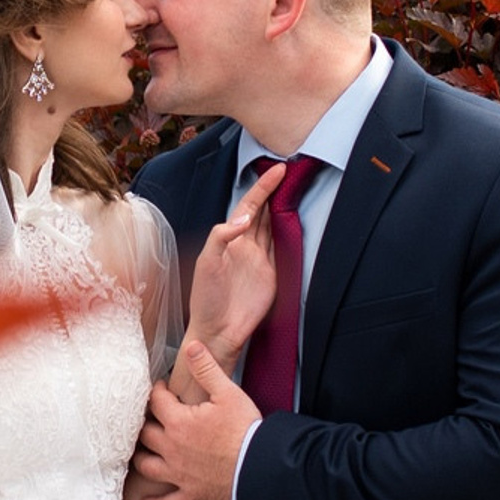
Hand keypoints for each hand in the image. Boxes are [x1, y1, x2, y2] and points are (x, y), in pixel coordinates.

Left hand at [133, 337, 261, 499]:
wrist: (261, 468)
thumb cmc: (246, 430)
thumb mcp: (228, 393)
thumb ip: (206, 369)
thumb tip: (192, 346)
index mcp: (178, 422)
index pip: (156, 401)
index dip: (157, 391)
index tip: (161, 387)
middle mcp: (171, 448)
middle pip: (145, 434)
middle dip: (145, 423)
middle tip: (150, 418)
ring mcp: (178, 474)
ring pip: (147, 466)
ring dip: (142, 458)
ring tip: (140, 453)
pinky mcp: (190, 495)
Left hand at [189, 160, 284, 365]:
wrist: (218, 329)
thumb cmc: (205, 298)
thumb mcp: (206, 263)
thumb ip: (221, 237)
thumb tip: (244, 217)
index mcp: (227, 239)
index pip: (248, 206)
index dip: (262, 188)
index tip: (278, 171)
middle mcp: (244, 245)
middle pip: (262, 211)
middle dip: (274, 190)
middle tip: (289, 170)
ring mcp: (259, 259)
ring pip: (272, 225)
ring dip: (282, 206)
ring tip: (294, 186)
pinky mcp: (271, 273)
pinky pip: (281, 246)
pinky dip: (287, 231)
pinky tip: (294, 219)